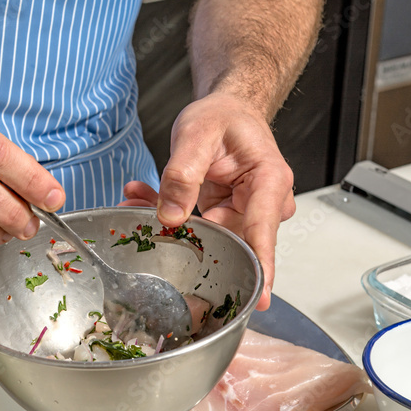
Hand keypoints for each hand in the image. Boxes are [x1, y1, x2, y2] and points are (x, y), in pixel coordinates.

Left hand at [122, 93, 295, 309]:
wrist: (227, 111)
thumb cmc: (223, 117)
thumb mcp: (196, 134)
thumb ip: (182, 173)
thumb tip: (169, 215)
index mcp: (269, 181)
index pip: (263, 231)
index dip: (261, 267)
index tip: (260, 298)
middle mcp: (263, 203)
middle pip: (232, 240)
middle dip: (188, 236)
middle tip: (150, 220)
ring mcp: (245, 214)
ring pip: (209, 237)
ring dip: (172, 221)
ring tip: (142, 198)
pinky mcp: (226, 218)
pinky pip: (198, 229)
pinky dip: (170, 214)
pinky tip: (147, 198)